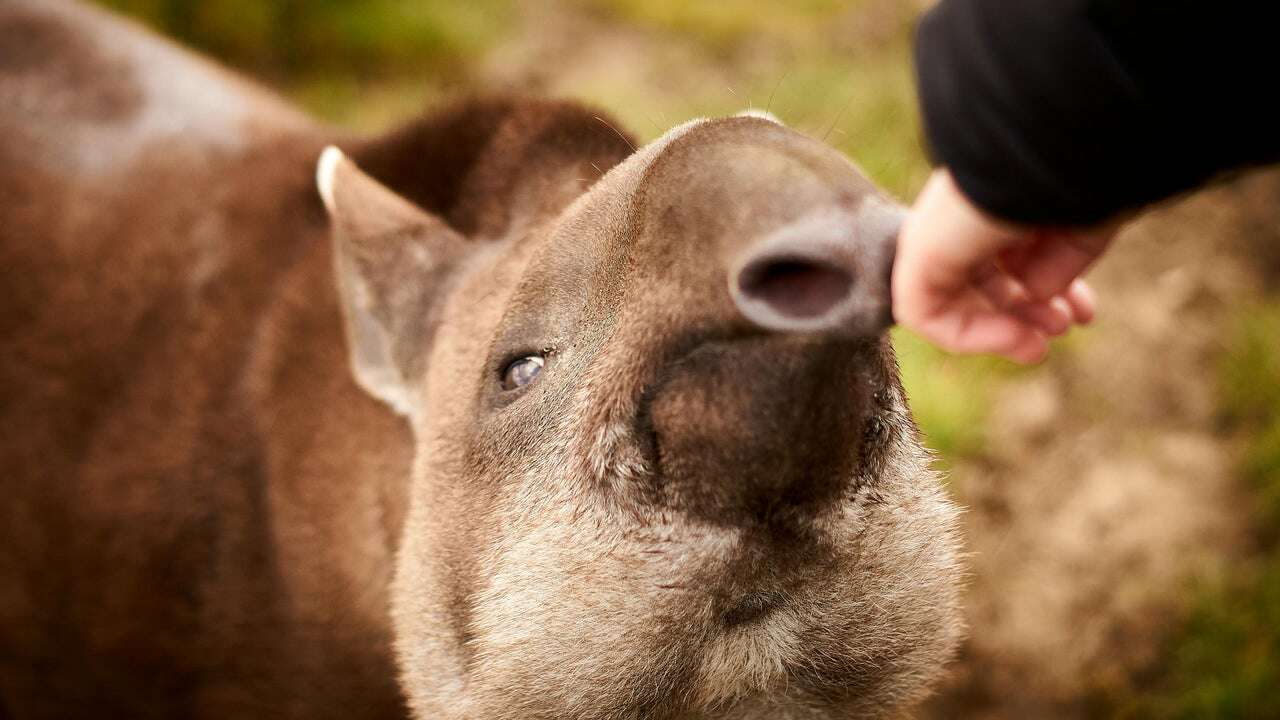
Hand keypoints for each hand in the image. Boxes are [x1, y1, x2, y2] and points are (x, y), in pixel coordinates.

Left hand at [892, 169, 1114, 362]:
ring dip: (999, 330)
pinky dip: (970, 335)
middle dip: (1027, 312)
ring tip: (1039, 346)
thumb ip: (1061, 263)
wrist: (1043, 151)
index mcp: (1001, 198)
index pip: (1015, 252)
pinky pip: (929, 314)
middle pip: (986, 278)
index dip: (1052, 288)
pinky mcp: (915, 259)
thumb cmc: (1074, 178)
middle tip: (1063, 329)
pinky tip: (1015, 335)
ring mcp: (935, 235)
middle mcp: (963, 214)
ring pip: (956, 298)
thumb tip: (1040, 295)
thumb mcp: (1080, 227)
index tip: (1084, 315)